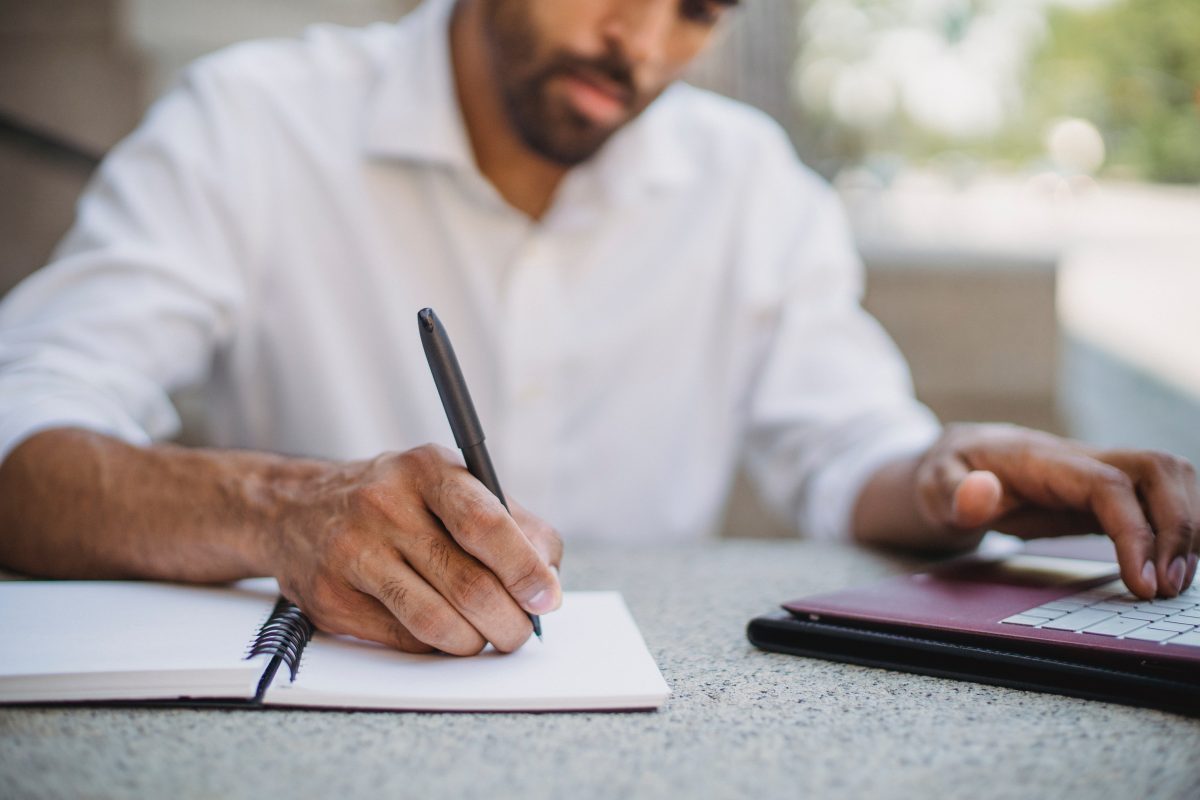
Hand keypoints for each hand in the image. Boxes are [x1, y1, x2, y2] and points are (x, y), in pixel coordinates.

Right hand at [266, 444, 562, 654]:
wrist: (296, 509)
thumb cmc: (396, 500)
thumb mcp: (451, 484)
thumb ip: (510, 522)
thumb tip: (548, 577)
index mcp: (427, 469)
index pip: (486, 523)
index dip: (524, 568)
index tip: (546, 598)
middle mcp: (385, 506)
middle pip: (468, 583)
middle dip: (508, 621)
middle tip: (520, 632)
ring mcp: (353, 552)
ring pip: (436, 621)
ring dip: (474, 642)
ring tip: (486, 638)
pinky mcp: (331, 597)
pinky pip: (403, 639)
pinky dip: (436, 646)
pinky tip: (444, 634)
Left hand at [914, 424, 1197, 598]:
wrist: (957, 460)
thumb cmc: (948, 475)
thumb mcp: (933, 487)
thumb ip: (953, 493)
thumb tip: (981, 493)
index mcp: (1041, 460)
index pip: (1108, 485)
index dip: (1135, 532)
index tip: (1142, 583)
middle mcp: (1081, 459)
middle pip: (1158, 470)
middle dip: (1179, 527)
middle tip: (1166, 588)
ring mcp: (1100, 473)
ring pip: (1170, 479)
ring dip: (1188, 528)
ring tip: (1173, 583)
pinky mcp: (1109, 494)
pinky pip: (1161, 499)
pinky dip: (1179, 529)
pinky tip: (1172, 568)